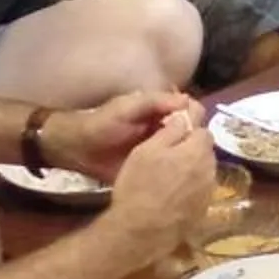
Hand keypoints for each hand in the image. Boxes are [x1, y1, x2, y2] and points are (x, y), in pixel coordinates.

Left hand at [60, 91, 200, 179]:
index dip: (197, 117)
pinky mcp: (154, 167)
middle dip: (197, 139)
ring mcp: (161, 149)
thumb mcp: (128, 108)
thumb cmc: (102, 124)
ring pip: (185, 149)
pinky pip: (173, 167)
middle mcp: (165, 128)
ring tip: (196, 166)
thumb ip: (155, 102)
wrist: (79, 150)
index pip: (191, 109)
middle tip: (199, 152)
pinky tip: (187, 176)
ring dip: (192, 155)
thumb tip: (188, 101)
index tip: (197, 130)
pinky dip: (181, 169)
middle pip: (192, 130)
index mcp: (161, 110)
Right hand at [101, 114, 216, 265]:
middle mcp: (210, 169)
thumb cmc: (139, 186)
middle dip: (191, 149)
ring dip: (192, 168)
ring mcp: (208, 192)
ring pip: (204, 171)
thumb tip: (185, 117)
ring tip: (168, 176)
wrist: (140, 232)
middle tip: (168, 155)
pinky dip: (190, 188)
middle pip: (205, 151)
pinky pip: (200, 190)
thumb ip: (170, 131)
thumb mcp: (146, 151)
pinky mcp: (203, 210)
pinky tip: (172, 194)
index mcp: (198, 150)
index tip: (173, 133)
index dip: (189, 129)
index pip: (203, 130)